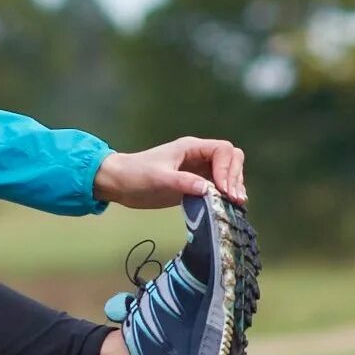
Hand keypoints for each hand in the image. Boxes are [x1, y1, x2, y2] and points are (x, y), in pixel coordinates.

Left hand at [92, 136, 248, 209]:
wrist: (119, 183)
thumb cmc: (136, 175)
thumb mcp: (158, 179)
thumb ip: (182, 182)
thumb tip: (207, 189)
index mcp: (191, 148)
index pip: (222, 150)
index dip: (227, 169)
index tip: (222, 190)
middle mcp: (198, 156)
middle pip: (231, 158)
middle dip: (235, 177)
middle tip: (234, 199)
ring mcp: (198, 170)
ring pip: (227, 172)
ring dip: (234, 186)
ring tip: (236, 204)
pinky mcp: (194, 184)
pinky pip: (218, 186)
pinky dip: (225, 194)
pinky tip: (227, 206)